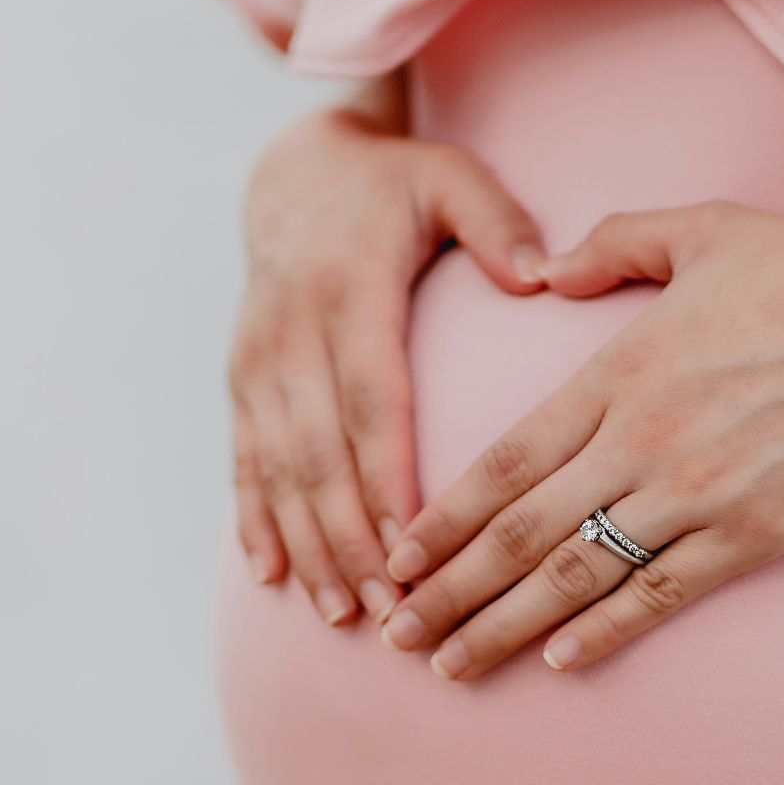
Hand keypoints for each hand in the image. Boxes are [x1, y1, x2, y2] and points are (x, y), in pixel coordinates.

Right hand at [230, 105, 547, 625]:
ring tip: (342, 612)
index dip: (385, 476)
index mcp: (349, 291)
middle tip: (390, 609)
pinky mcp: (241, 381)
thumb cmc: (394, 184)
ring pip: (277, 468)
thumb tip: (541, 276)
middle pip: (320, 453)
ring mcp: (258, 362)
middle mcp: (291, 333)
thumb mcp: (450, 179)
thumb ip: (497, 224)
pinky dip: (255, 520)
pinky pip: (244, 459)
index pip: (371, 400)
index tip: (413, 542)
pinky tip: (271, 576)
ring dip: (307, 545)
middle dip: (351, 538)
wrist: (293, 172)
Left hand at [377, 202, 783, 678]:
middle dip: (448, 590)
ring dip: (504, 627)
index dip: (444, 517)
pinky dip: (605, 631)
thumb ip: (614, 243)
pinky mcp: (748, 538)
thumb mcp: (706, 230)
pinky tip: (560, 661)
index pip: (505, 461)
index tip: (397, 556)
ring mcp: (693, 498)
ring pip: (576, 577)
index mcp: (617, 375)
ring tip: (451, 664)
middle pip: (521, 532)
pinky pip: (660, 595)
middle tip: (394, 633)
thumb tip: (548, 267)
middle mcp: (640, 443)